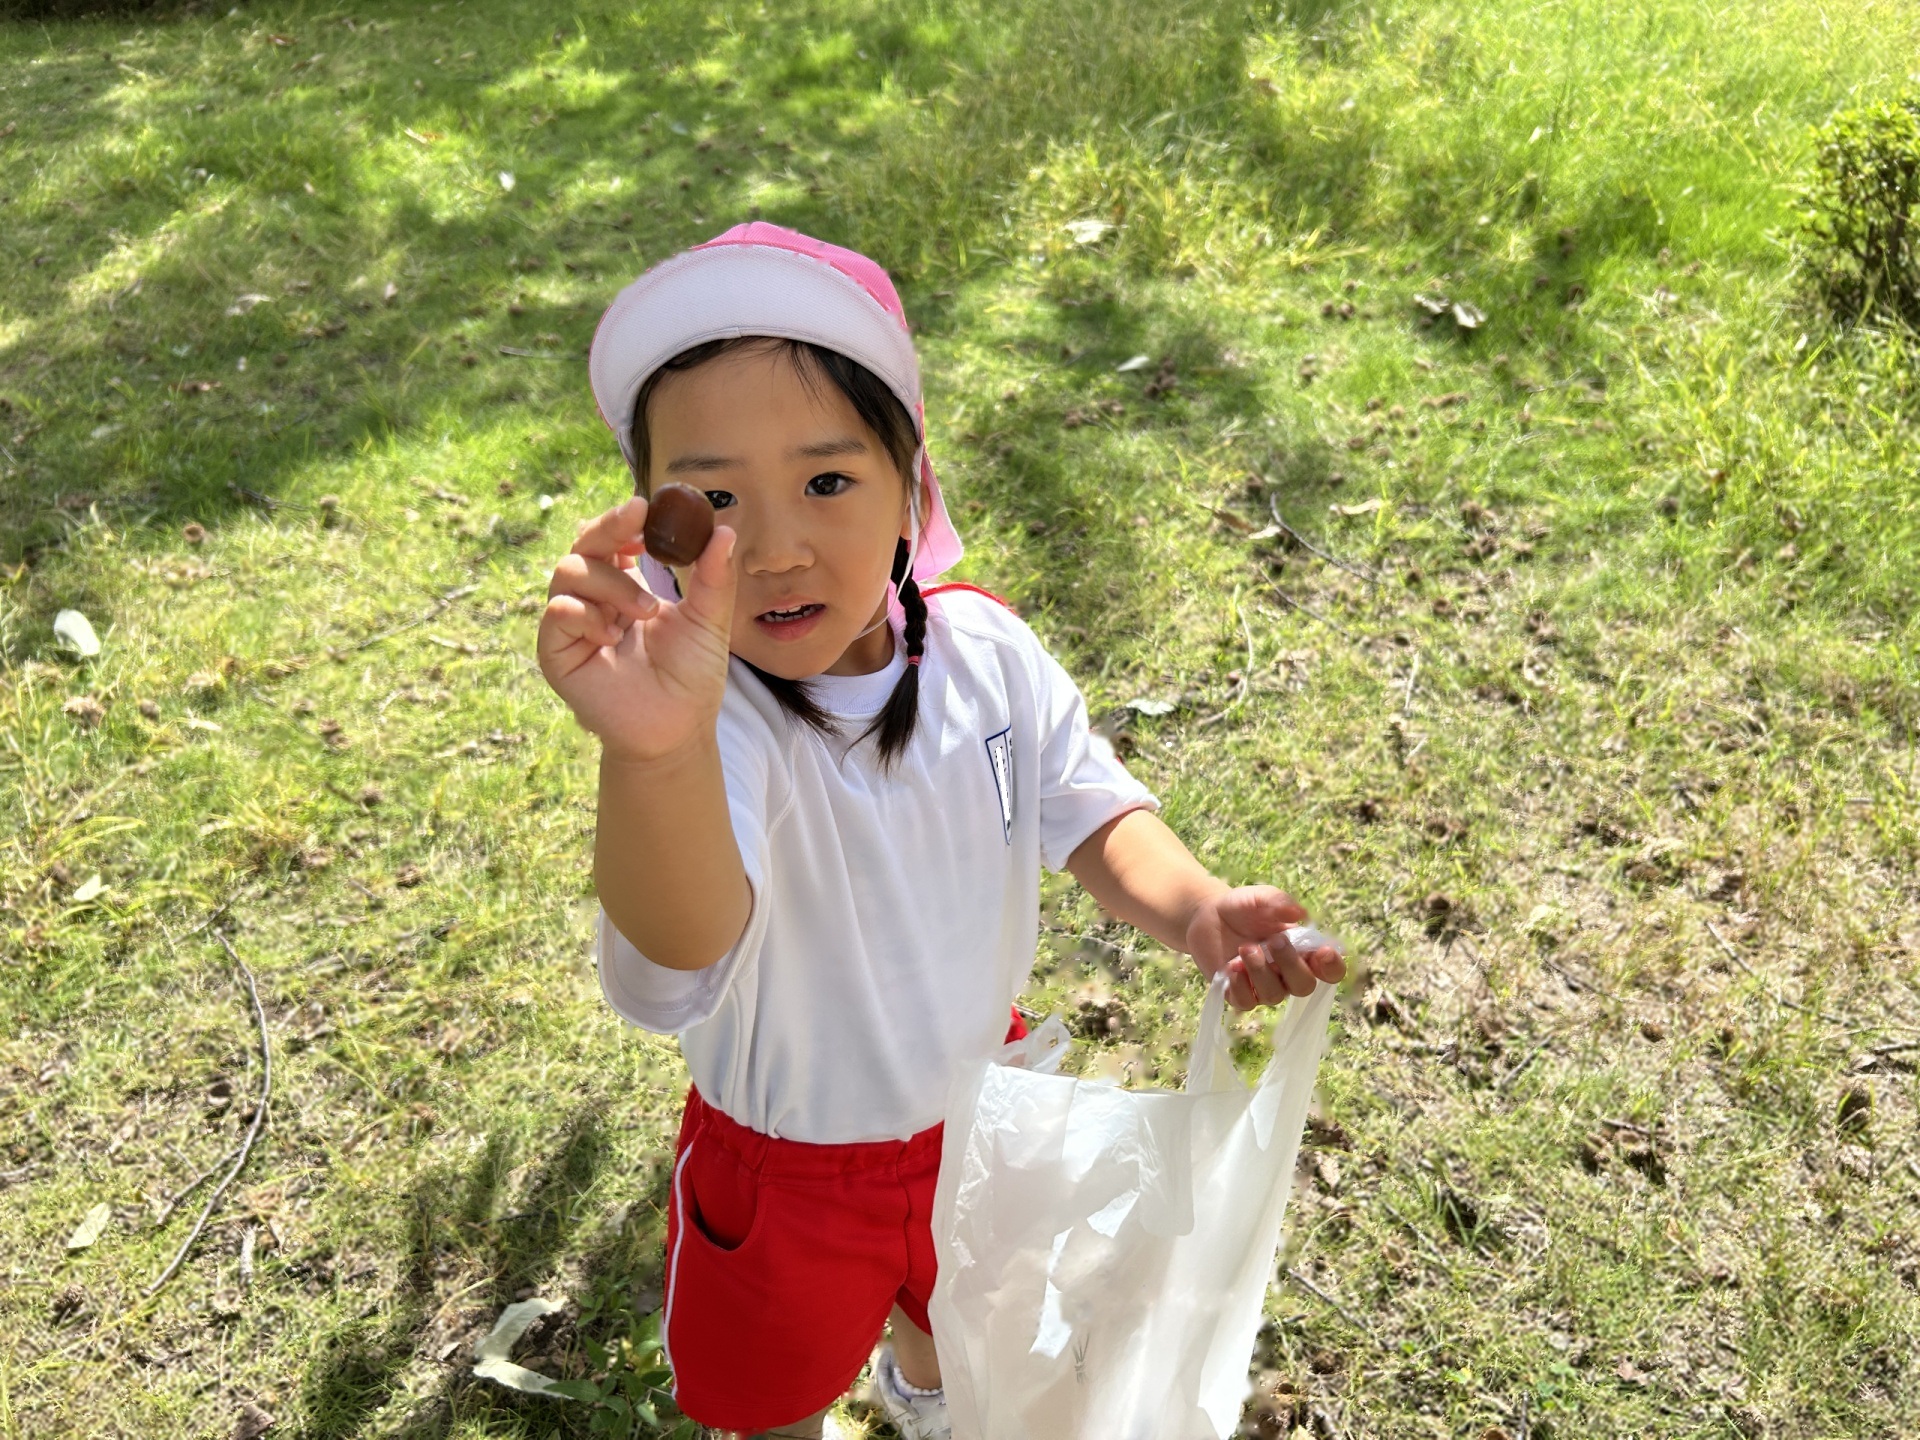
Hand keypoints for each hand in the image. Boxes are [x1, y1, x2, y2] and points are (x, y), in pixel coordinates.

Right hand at [536, 496, 737, 761]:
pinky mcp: (556, 652)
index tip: (647, 508)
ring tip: (645, 611)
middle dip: (610, 528)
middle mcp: (594, 599)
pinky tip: (613, 636)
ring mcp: (573, 624)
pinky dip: (585, 615)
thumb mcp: (709, 620)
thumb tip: (726, 530)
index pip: (614, 539)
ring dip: (611, 583)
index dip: (624, 520)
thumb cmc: (691, 676)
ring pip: (569, 572)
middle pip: (584, 544)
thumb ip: (713, 576)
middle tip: (637, 520)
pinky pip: (557, 612)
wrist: (677, 728)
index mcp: (625, 586)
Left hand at [1186, 886, 1345, 1010]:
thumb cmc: (1244, 907)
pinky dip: (1240, 986)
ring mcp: (1263, 986)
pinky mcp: (1238, 993)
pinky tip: (1231, 967)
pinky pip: (1246, 1002)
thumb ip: (1280, 903)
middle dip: (1291, 964)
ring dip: (1261, 971)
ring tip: (1245, 947)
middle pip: (1304, 986)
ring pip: (1274, 995)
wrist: (1208, 914)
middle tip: (1275, 940)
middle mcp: (1287, 974)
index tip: (1323, 951)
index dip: (1332, 967)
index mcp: (1303, 952)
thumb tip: (1300, 913)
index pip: (1330, 971)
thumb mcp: (1262, 897)